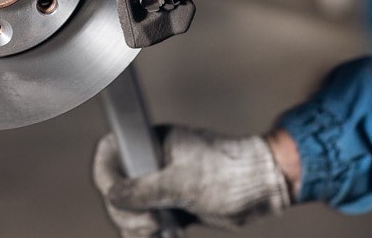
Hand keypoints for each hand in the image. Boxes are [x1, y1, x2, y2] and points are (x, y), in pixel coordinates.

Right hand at [93, 126, 295, 236]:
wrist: (263, 188)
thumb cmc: (229, 173)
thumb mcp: (183, 182)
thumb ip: (144, 189)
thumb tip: (114, 196)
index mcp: (151, 143)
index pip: (110, 154)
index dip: (107, 177)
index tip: (119, 198)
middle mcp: (151, 162)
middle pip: (115, 189)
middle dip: (127, 212)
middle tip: (152, 223)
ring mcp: (160, 185)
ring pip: (129, 210)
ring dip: (137, 228)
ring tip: (161, 233)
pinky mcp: (171, 205)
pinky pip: (146, 222)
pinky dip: (149, 235)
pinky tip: (163, 237)